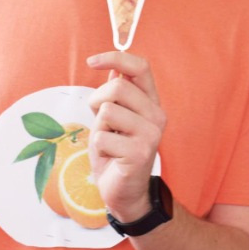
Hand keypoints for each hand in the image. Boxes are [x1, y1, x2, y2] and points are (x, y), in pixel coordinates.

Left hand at [86, 51, 166, 221]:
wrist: (123, 191)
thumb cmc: (115, 153)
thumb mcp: (112, 119)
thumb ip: (116, 95)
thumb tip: (113, 70)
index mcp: (151, 103)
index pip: (140, 68)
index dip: (115, 58)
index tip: (92, 61)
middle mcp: (157, 115)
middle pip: (117, 88)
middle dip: (97, 101)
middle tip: (100, 121)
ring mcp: (151, 134)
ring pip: (107, 111)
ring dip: (98, 128)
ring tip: (109, 142)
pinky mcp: (140, 152)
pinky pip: (102, 137)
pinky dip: (98, 148)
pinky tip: (111, 157)